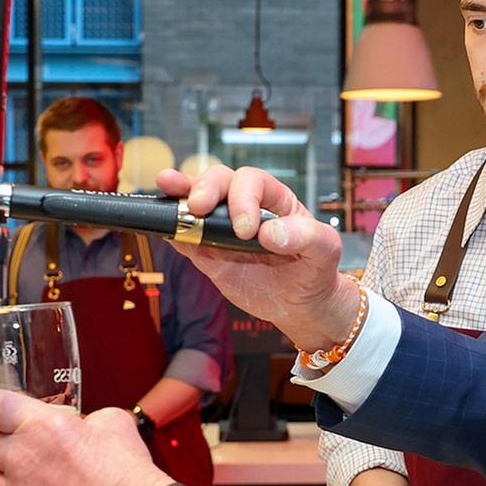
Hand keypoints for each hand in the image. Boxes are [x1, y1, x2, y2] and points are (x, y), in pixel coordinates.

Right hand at [154, 165, 362, 352]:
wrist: (303, 304)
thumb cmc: (316, 270)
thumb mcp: (326, 251)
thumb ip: (307, 237)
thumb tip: (271, 233)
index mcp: (275, 200)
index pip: (253, 182)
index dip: (244, 198)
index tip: (247, 230)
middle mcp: (245, 208)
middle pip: (220, 181)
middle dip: (206, 187)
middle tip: (199, 207)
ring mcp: (223, 231)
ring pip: (196, 203)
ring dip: (179, 194)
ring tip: (165, 186)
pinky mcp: (208, 255)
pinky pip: (186, 240)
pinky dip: (172, 232)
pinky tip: (159, 226)